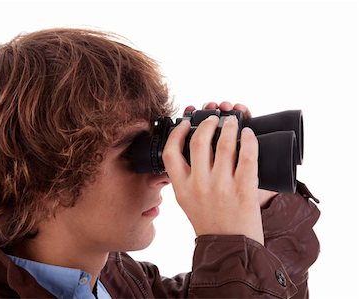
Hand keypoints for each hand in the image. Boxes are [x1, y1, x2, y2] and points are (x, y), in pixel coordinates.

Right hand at [163, 108, 264, 244]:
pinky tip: (249, 134)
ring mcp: (221, 186)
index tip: (185, 123)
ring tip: (233, 122)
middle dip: (208, 123)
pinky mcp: (244, 188)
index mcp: (181, 188)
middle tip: (214, 119)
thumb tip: (191, 151)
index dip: (177, 132)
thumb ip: (185, 178)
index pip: (171, 152)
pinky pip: (247, 155)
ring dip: (229, 127)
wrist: (230, 248)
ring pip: (224, 144)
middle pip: (199, 141)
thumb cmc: (210, 223)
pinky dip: (249, 140)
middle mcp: (199, 185)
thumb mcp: (187, 201)